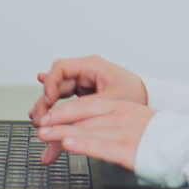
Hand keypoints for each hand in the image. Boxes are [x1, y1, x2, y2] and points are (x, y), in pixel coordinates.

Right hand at [28, 55, 146, 121]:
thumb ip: (82, 110)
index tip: (48, 101)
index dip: (50, 83)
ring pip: (58, 95)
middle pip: (55, 83)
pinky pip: (65, 104)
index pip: (60, 68)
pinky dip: (57, 113)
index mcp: (91, 66)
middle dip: (45, 101)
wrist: (150, 101)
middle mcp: (85, 73)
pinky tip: (45, 117)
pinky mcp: (85, 98)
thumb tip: (60, 119)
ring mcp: (84, 85)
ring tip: (38, 122)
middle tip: (39, 118)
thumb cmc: (136, 94)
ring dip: (47, 109)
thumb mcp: (109, 102)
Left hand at [35, 98, 154, 169]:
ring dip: (63, 131)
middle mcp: (123, 117)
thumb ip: (116, 122)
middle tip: (40, 125)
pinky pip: (103, 146)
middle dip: (59, 120)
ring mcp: (127, 133)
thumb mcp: (138, 122)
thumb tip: (92, 128)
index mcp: (124, 107)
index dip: (66, 110)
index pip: (89, 104)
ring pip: (90, 129)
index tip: (49, 117)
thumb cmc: (165, 138)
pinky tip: (69, 143)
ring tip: (45, 135)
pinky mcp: (131, 150)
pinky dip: (84, 143)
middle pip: (85, 115)